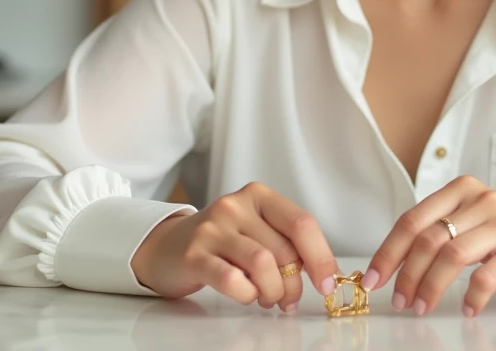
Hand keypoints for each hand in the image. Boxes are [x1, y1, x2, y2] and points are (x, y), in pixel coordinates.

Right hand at [130, 181, 338, 311]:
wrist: (167, 246)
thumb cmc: (222, 242)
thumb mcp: (256, 230)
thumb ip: (286, 243)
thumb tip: (325, 274)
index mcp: (258, 195)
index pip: (302, 224)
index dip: (321, 257)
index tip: (328, 284)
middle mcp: (235, 205)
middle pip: (284, 250)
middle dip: (294, 285)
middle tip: (287, 300)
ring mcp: (212, 228)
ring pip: (262, 264)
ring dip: (273, 292)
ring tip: (268, 299)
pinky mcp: (193, 255)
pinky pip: (232, 280)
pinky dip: (247, 295)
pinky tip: (245, 295)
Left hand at [362, 175, 495, 316]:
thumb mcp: (469, 220)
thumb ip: (437, 230)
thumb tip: (392, 262)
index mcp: (461, 189)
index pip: (414, 220)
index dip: (389, 251)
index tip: (374, 278)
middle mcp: (482, 200)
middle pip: (430, 239)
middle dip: (407, 274)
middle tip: (400, 300)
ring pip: (453, 256)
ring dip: (431, 287)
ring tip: (422, 307)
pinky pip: (487, 276)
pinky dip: (471, 296)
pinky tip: (467, 309)